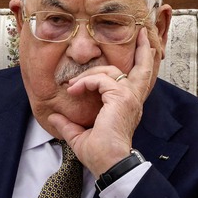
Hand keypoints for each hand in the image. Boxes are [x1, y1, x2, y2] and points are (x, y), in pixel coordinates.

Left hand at [46, 27, 160, 176]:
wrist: (109, 164)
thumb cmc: (100, 155)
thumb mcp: (80, 136)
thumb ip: (68, 124)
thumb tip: (53, 117)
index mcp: (129, 106)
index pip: (134, 79)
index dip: (114, 71)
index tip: (91, 75)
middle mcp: (133, 99)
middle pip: (144, 67)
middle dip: (143, 48)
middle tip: (142, 33)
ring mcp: (129, 97)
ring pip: (112, 70)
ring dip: (89, 73)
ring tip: (73, 85)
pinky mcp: (121, 97)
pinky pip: (100, 78)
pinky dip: (85, 81)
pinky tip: (74, 89)